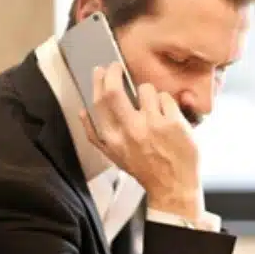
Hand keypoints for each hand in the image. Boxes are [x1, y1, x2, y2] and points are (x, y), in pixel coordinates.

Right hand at [80, 62, 201, 219]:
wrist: (172, 186)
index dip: (99, 81)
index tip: (101, 71)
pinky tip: (168, 116)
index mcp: (112, 139)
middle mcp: (130, 130)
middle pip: (114, 90)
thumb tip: (82, 112)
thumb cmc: (144, 169)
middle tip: (117, 67)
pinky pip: (166, 97)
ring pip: (146, 89)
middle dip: (114, 72)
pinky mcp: (172, 122)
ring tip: (154, 107)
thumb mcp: (114, 156)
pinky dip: (167, 103)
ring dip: (149, 93)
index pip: (99, 102)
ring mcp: (152, 125)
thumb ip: (95, 135)